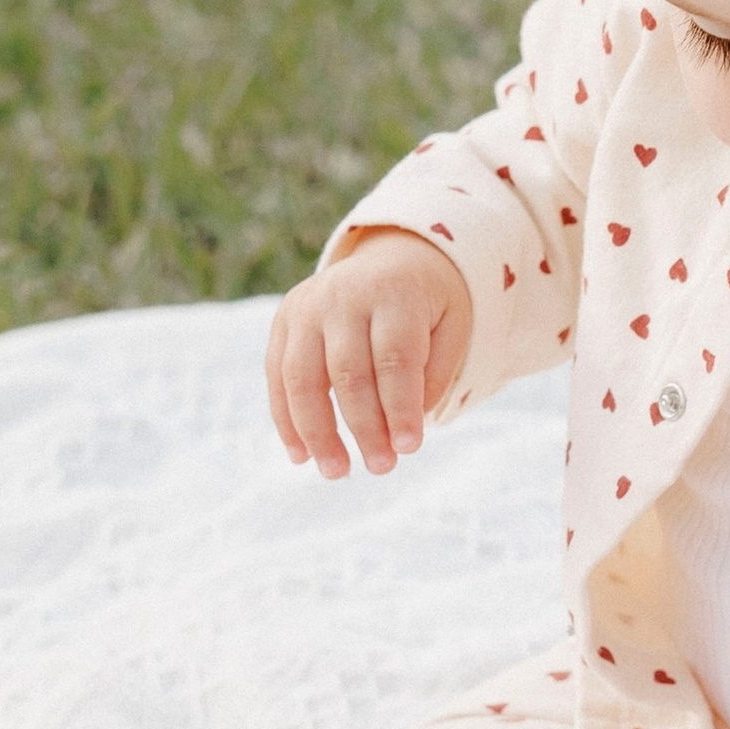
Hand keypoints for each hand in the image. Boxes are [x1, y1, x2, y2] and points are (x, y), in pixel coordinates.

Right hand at [268, 233, 472, 478]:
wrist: (391, 257)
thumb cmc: (427, 305)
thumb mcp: (451, 327)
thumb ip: (432, 374)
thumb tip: (401, 429)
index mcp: (393, 292)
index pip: (394, 357)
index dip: (400, 407)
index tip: (409, 448)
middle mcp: (344, 296)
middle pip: (348, 372)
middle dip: (364, 427)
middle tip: (381, 468)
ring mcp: (307, 307)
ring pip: (302, 378)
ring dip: (317, 432)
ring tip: (337, 471)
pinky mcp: (284, 321)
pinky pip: (277, 376)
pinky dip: (287, 420)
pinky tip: (302, 456)